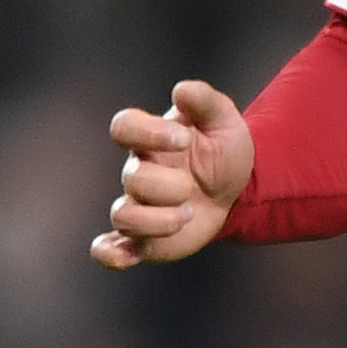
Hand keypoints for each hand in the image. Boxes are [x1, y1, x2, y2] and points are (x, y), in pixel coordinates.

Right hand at [92, 79, 254, 268]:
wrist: (237, 189)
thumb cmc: (223, 149)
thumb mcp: (224, 120)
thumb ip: (205, 101)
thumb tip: (181, 90)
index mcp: (150, 139)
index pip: (123, 126)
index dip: (148, 132)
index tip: (183, 139)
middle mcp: (138, 171)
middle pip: (134, 178)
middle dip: (169, 186)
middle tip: (194, 187)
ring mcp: (139, 205)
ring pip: (124, 215)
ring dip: (158, 220)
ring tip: (188, 214)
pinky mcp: (143, 237)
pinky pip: (109, 248)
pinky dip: (109, 254)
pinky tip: (126, 257)